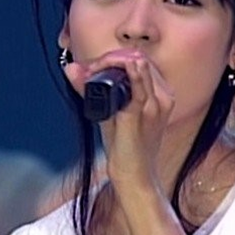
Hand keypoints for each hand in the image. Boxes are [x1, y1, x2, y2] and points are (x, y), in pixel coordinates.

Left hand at [63, 49, 174, 190]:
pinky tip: (108, 69)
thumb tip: (71, 68)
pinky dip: (123, 72)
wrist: (135, 177)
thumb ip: (92, 89)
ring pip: (137, 65)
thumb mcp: (112, 113)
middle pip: (139, 58)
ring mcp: (153, 105)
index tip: (96, 66)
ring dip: (111, 61)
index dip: (117, 57)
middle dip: (111, 57)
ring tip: (91, 71)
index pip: (141, 60)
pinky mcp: (140, 116)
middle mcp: (162, 97)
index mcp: (162, 94)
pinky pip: (137, 87)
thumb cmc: (127, 147)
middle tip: (90, 68)